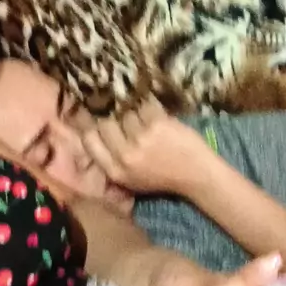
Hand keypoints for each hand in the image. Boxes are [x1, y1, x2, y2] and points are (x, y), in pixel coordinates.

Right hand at [81, 96, 203, 193]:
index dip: (88, 125)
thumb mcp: (130, 180)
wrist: (197, 175)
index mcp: (115, 172)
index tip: (94, 116)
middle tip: (125, 116)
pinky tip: (157, 114)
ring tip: (147, 120)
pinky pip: (145, 105)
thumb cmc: (164, 178)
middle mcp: (125, 155)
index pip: (89, 140)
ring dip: (135, 112)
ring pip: (126, 112)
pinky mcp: (157, 124)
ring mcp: (141, 138)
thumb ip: (111, 160)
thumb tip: (92, 130)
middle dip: (114, 118)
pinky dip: (151, 107)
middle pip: (105, 122)